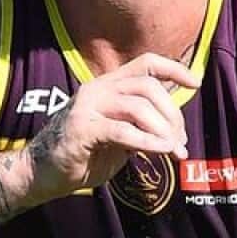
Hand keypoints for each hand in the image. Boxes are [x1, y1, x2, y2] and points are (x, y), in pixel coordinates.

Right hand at [23, 53, 198, 203]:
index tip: (196, 82)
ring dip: (163, 130)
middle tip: (181, 139)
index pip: (145, 63)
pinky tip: (161, 152)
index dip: (174, 69)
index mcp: (108, 86)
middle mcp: (97, 89)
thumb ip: (140, 124)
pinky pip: (122, 131)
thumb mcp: (118, 136)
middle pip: (148, 86)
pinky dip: (147, 142)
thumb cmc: (82, 155)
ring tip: (173, 151)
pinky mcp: (81, 129)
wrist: (41, 174)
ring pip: (138, 107)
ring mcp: (87, 107)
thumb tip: (175, 125)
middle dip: (173, 113)